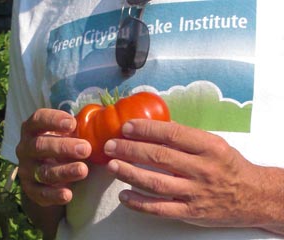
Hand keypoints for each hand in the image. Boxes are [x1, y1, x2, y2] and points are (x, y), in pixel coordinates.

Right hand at [16, 109, 90, 206]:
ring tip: (84, 170)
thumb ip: (78, 128)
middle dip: (63, 147)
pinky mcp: (30, 189)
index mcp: (32, 129)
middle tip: (86, 149)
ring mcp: (26, 169)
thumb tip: (105, 119)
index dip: (53, 120)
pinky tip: (68, 195)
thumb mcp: (66, 134)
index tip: (72, 123)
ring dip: (64, 171)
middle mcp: (25, 148)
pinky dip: (54, 195)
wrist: (47, 172)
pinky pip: (40, 194)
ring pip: (42, 171)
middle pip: (40, 146)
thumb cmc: (61, 144)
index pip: (38, 119)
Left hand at [104, 120, 283, 231]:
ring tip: (112, 166)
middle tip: (111, 146)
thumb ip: (186, 136)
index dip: (146, 130)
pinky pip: (161, 209)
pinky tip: (124, 196)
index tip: (126, 127)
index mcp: (209, 147)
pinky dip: (140, 204)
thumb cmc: (228, 166)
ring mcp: (196, 193)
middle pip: (159, 157)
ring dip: (130, 174)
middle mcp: (202, 169)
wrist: (252, 196)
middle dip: (131, 150)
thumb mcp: (214, 144)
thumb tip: (157, 126)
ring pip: (156, 183)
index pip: (171, 134)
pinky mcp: (191, 213)